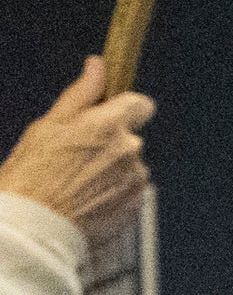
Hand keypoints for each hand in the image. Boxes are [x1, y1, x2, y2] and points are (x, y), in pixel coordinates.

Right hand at [0, 60, 150, 230]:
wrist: (32, 229)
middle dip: (109, 144)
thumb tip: (98, 64)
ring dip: (110, 171)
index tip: (107, 118)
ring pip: (128, 166)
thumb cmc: (30, 176)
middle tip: (73, 160)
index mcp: (109, 124)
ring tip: (74, 185)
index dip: (124, 109)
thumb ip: (81, 94)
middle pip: (129, 138)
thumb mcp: (48, 127)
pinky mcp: (135, 206)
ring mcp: (135, 179)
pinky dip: (111, 194)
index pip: (141, 104)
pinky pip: (128, 192)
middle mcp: (130, 149)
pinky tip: (84, 202)